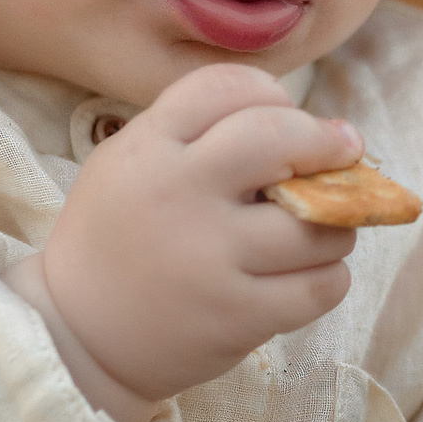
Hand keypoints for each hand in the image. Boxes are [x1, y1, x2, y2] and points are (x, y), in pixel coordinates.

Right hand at [19, 66, 365, 421]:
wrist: (78, 334)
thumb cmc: (118, 239)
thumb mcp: (129, 164)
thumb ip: (198, 135)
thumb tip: (316, 129)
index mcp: (147, 148)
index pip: (228, 87)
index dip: (273, 95)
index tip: (290, 117)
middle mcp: (178, 194)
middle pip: (281, 139)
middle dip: (327, 143)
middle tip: (344, 153)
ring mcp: (210, 257)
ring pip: (318, 222)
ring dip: (336, 221)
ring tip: (321, 228)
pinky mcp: (236, 316)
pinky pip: (320, 285)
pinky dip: (329, 276)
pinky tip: (309, 273)